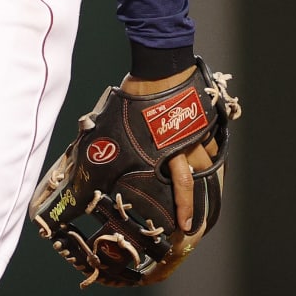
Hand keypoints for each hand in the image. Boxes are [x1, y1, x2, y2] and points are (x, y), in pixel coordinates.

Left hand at [121, 66, 218, 233]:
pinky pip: (209, 134)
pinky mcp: (203, 114)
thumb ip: (105, 156)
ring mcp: (198, 129)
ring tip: (204, 177)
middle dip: (203, 192)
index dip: (185, 210)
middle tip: (201, 205)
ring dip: (207, 167)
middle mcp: (187, 145)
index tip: (188, 227)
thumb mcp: (113, 132)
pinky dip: (206, 143)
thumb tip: (86, 178)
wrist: (160, 67)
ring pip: (209, 155)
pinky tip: (201, 143)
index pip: (182, 188)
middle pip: (202, 174)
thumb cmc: (135, 100)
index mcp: (167, 153)